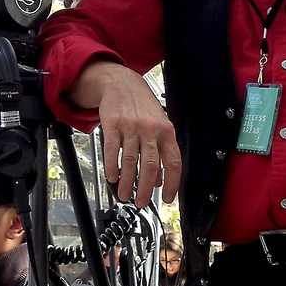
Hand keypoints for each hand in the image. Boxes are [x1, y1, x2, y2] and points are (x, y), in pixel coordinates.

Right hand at [69, 60, 181, 206]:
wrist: (122, 83)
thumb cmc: (142, 106)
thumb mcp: (159, 125)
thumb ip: (161, 151)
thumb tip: (161, 179)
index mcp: (166, 131)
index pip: (173, 162)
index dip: (172, 183)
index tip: (167, 198)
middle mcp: (150, 129)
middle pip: (150, 165)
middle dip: (146, 189)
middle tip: (141, 202)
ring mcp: (131, 126)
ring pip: (130, 161)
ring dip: (127, 182)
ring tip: (125, 194)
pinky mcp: (113, 124)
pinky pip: (112, 150)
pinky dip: (111, 167)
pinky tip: (112, 177)